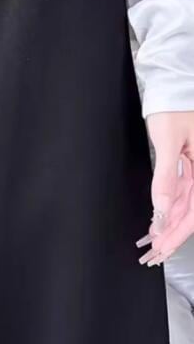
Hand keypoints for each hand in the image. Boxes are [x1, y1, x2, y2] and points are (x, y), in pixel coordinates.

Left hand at [137, 111, 193, 265]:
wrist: (172, 89)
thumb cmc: (172, 108)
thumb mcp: (168, 140)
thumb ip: (166, 175)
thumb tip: (162, 206)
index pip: (193, 211)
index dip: (177, 233)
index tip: (161, 247)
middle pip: (190, 213)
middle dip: (172, 236)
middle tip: (154, 254)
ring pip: (185, 206)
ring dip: (170, 225)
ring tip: (155, 243)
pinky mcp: (189, 166)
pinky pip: (181, 193)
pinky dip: (169, 208)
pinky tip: (160, 220)